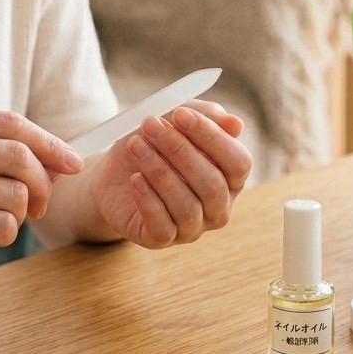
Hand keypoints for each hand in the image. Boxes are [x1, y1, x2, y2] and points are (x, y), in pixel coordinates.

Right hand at [0, 106, 83, 288]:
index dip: (49, 142)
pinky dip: (8, 232)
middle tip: (43, 201)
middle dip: (44, 180)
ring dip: (24, 211)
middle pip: (19, 154)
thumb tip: (56, 159)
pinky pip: (1, 225)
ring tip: (8, 218)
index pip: (10, 122)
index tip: (72, 162)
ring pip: (14, 192)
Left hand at [89, 101, 250, 248]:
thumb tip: (236, 124)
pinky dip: (148, 199)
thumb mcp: (175, 121)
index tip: (181, 114)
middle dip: (179, 149)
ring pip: (187, 206)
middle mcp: (218, 207)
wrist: (114, 174)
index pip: (238, 162)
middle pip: (212, 184)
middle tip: (150, 125)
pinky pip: (163, 226)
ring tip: (135, 145)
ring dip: (159, 170)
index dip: (212, 137)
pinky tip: (135, 178)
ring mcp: (192, 227)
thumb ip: (205, 116)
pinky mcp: (162, 239)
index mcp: (231, 178)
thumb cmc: (153, 144)